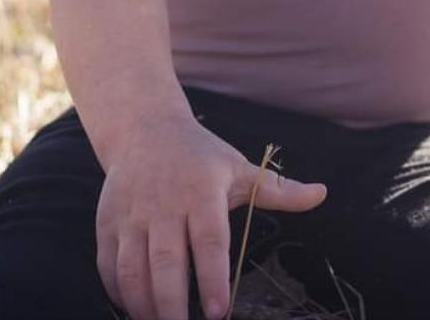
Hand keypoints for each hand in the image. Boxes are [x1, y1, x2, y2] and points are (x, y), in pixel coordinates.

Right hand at [95, 112, 326, 319]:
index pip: (208, 241)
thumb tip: (321, 193)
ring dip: (144, 305)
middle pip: (167, 262)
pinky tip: (135, 307)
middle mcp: (164, 203)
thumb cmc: (200, 156)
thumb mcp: (239, 167)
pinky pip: (108, 264)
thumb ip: (278, 189)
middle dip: (173, 305)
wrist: (145, 129)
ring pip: (133, 268)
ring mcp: (132, 213)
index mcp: (201, 191)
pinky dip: (118, 292)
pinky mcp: (108, 222)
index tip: (218, 312)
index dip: (212, 278)